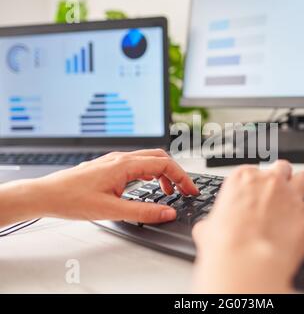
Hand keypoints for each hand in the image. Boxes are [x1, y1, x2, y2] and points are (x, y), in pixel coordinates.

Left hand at [0, 149, 198, 225]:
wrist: (46, 194)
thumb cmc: (71, 199)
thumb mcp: (111, 210)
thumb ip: (143, 211)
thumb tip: (168, 212)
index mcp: (125, 165)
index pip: (164, 164)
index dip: (182, 177)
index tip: (191, 190)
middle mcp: (121, 159)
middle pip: (159, 157)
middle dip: (176, 172)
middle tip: (185, 190)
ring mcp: (114, 161)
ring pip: (148, 160)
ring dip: (163, 173)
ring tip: (169, 191)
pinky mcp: (109, 167)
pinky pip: (137, 164)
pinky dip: (150, 173)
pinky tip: (148, 186)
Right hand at [192, 161, 303, 292]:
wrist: (245, 261)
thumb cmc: (225, 244)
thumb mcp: (207, 229)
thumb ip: (212, 222)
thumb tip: (207, 229)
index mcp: (242, 178)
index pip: (252, 171)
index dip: (254, 184)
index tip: (253, 195)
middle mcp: (269, 181)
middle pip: (281, 167)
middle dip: (280, 179)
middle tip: (276, 194)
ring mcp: (291, 195)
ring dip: (301, 187)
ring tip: (296, 200)